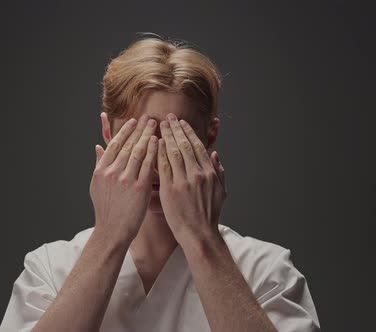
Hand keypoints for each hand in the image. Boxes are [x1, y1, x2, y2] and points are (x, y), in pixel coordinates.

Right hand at [90, 113, 157, 243]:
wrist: (112, 231)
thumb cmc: (106, 209)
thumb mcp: (97, 185)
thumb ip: (98, 164)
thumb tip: (97, 147)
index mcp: (101, 170)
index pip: (114, 144)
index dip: (125, 131)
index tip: (133, 121)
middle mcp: (112, 172)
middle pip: (127, 144)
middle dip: (139, 129)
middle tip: (148, 117)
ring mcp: (125, 179)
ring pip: (138, 151)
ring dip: (147, 136)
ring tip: (155, 125)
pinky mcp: (139, 188)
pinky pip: (148, 165)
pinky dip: (154, 151)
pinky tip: (160, 142)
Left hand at [157, 113, 226, 243]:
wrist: (199, 235)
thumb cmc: (209, 216)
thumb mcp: (221, 192)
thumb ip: (220, 172)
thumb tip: (216, 155)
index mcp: (209, 172)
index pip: (198, 146)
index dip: (188, 132)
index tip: (181, 123)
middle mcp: (197, 174)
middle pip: (185, 145)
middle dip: (176, 129)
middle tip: (168, 117)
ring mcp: (183, 181)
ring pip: (173, 152)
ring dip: (166, 137)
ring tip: (159, 126)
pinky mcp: (171, 189)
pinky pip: (163, 166)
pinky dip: (158, 153)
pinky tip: (153, 144)